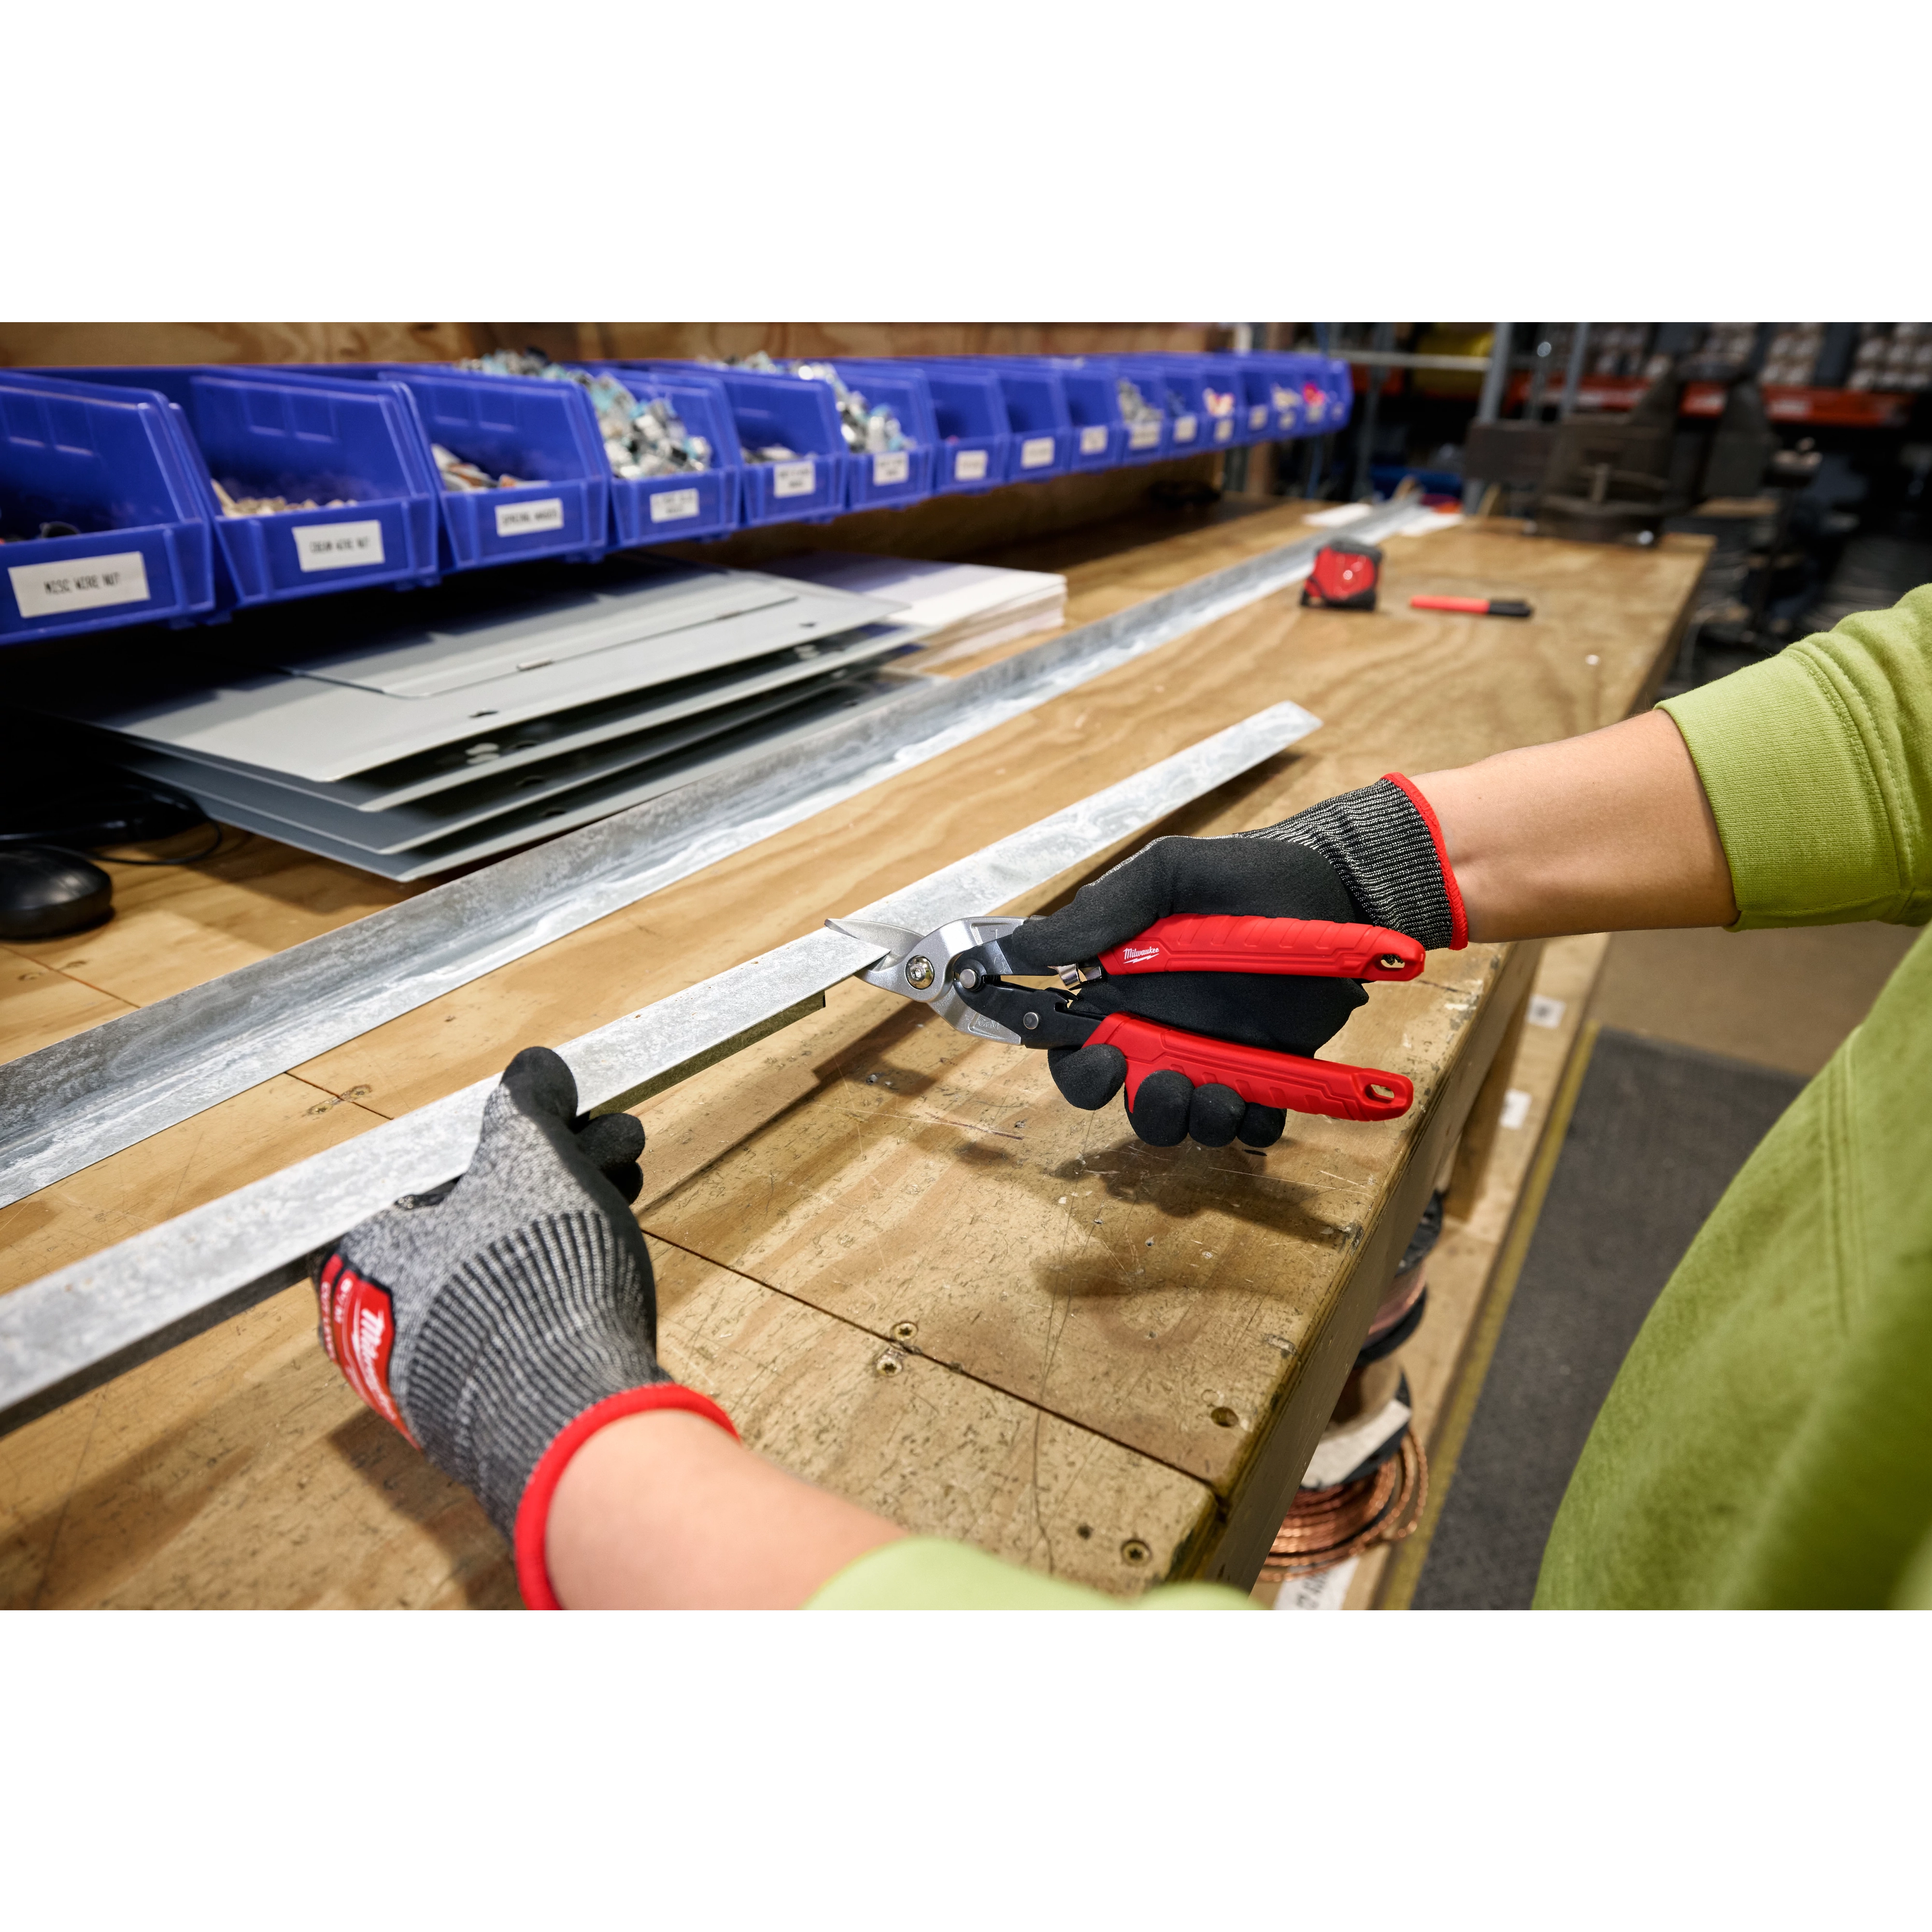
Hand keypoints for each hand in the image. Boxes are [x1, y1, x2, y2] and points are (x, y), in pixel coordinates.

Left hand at [311, 1046, 733, 1599]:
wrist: (567, 1418)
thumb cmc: (530, 1280)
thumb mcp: (533, 1160)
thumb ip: (528, 1106)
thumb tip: (535, 1069)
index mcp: (371, 1246)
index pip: (437, 1163)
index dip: (514, 1129)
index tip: (566, 1114)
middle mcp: (388, 1310)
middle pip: (481, 1209)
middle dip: (559, 1165)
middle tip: (614, 1143)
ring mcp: (437, 1362)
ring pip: (509, 1259)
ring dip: (573, 1208)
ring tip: (629, 1177)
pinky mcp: (489, 1396)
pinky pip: (526, 1314)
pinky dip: (565, 1274)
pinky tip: (611, 1250)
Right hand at [999, 778, 1461, 1148]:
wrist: (1337, 889)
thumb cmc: (1244, 876)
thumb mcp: (1168, 873)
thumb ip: (1103, 908)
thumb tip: (1023, 945)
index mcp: (1121, 988)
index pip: (1069, 1045)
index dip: (1071, 1064)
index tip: (1098, 1056)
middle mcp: (1158, 1031)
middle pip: (1118, 1097)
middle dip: (1135, 1104)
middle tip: (1161, 1079)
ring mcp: (1212, 1058)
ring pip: (1179, 1122)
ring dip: (1190, 1121)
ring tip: (1221, 1093)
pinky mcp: (1266, 1076)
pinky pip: (1250, 1128)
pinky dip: (1251, 1127)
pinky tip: (1261, 1096)